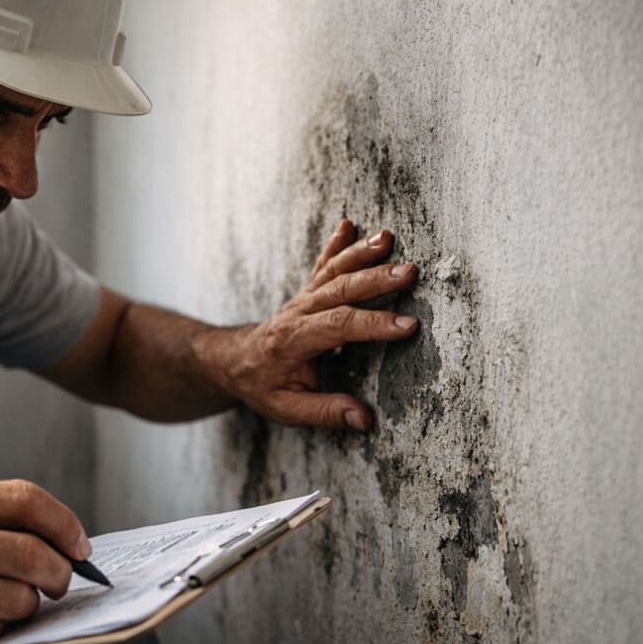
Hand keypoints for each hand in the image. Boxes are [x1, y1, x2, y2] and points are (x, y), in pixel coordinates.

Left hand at [228, 219, 417, 429]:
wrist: (231, 361)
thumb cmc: (261, 385)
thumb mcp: (286, 408)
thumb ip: (325, 411)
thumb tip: (364, 419)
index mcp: (293, 340)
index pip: (338, 326)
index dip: (373, 324)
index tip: (406, 325)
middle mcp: (297, 313)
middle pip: (340, 290)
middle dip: (376, 279)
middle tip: (410, 272)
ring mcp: (302, 299)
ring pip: (333, 271)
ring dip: (361, 254)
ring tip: (387, 238)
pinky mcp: (307, 293)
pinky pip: (322, 265)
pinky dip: (336, 244)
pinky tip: (348, 224)